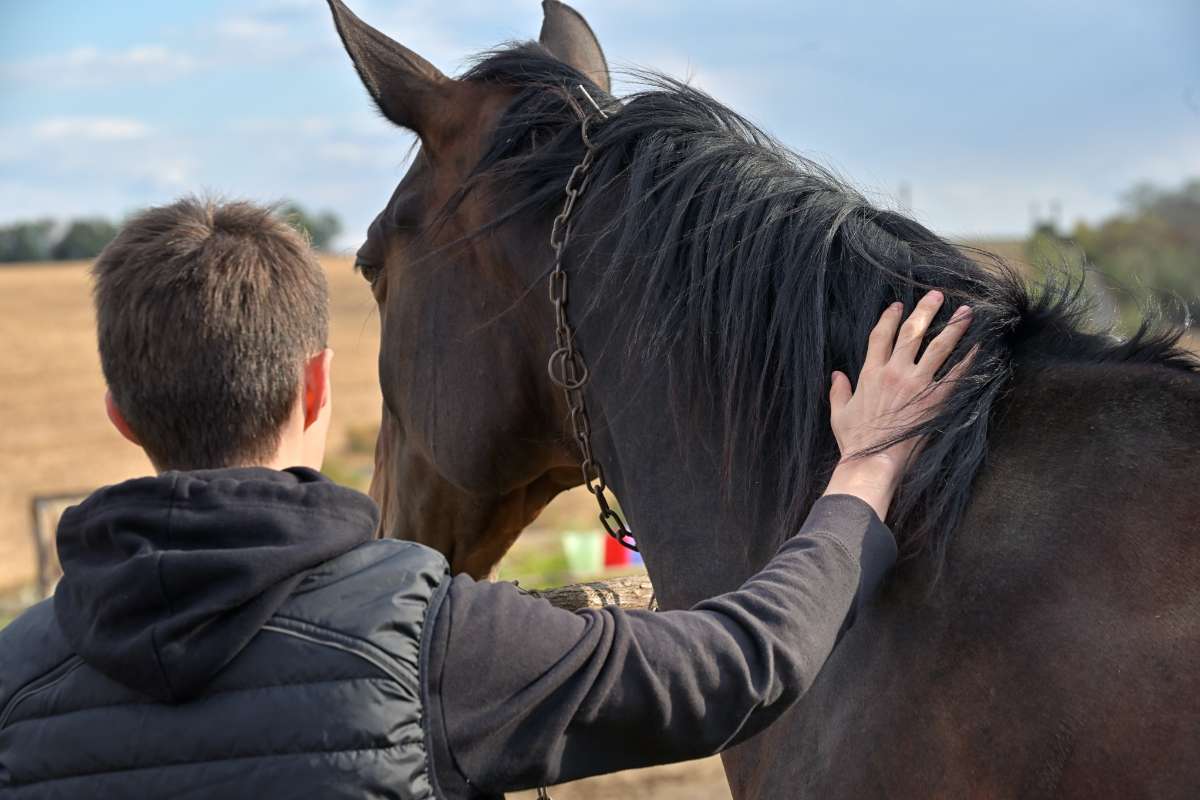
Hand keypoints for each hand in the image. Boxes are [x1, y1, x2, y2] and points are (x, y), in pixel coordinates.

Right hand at [823, 290, 972, 518]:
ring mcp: (916, 384)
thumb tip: (835, 375)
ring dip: (953, 327)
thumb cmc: (854, 440)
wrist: (872, 461)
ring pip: (938, 347)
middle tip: (936, 295)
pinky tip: (980, 346)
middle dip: (925, 310)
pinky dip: (969, 359)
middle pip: (911, 332)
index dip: (888, 317)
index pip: (880, 336)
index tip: (897, 305)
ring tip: (966, 312)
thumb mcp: (839, 413)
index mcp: (870, 373)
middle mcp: (894, 372)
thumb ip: (838, 391)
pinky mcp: (935, 400)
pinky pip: (956, 374)